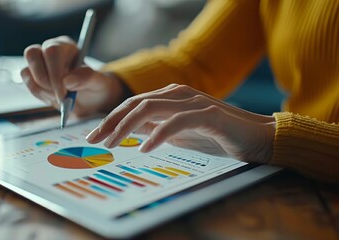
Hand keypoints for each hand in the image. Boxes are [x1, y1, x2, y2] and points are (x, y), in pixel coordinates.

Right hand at [20, 36, 125, 116]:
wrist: (89, 100)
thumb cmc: (94, 87)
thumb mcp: (98, 83)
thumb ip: (87, 78)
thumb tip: (67, 81)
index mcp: (67, 46)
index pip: (52, 51)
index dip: (55, 73)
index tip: (65, 93)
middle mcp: (50, 49)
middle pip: (32, 54)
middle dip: (45, 81)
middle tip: (61, 97)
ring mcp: (39, 61)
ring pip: (26, 70)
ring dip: (42, 89)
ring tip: (60, 97)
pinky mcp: (32, 74)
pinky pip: (26, 82)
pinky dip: (38, 93)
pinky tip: (52, 97)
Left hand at [86, 84, 275, 162]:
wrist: (257, 137)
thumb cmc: (217, 136)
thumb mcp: (179, 134)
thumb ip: (157, 128)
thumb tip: (130, 132)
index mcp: (170, 97)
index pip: (133, 104)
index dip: (111, 119)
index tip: (94, 136)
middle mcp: (178, 94)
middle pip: (135, 103)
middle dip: (111, 121)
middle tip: (94, 139)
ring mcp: (193, 102)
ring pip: (150, 108)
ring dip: (127, 126)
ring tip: (113, 144)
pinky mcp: (208, 114)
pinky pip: (176, 122)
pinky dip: (158, 134)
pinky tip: (145, 147)